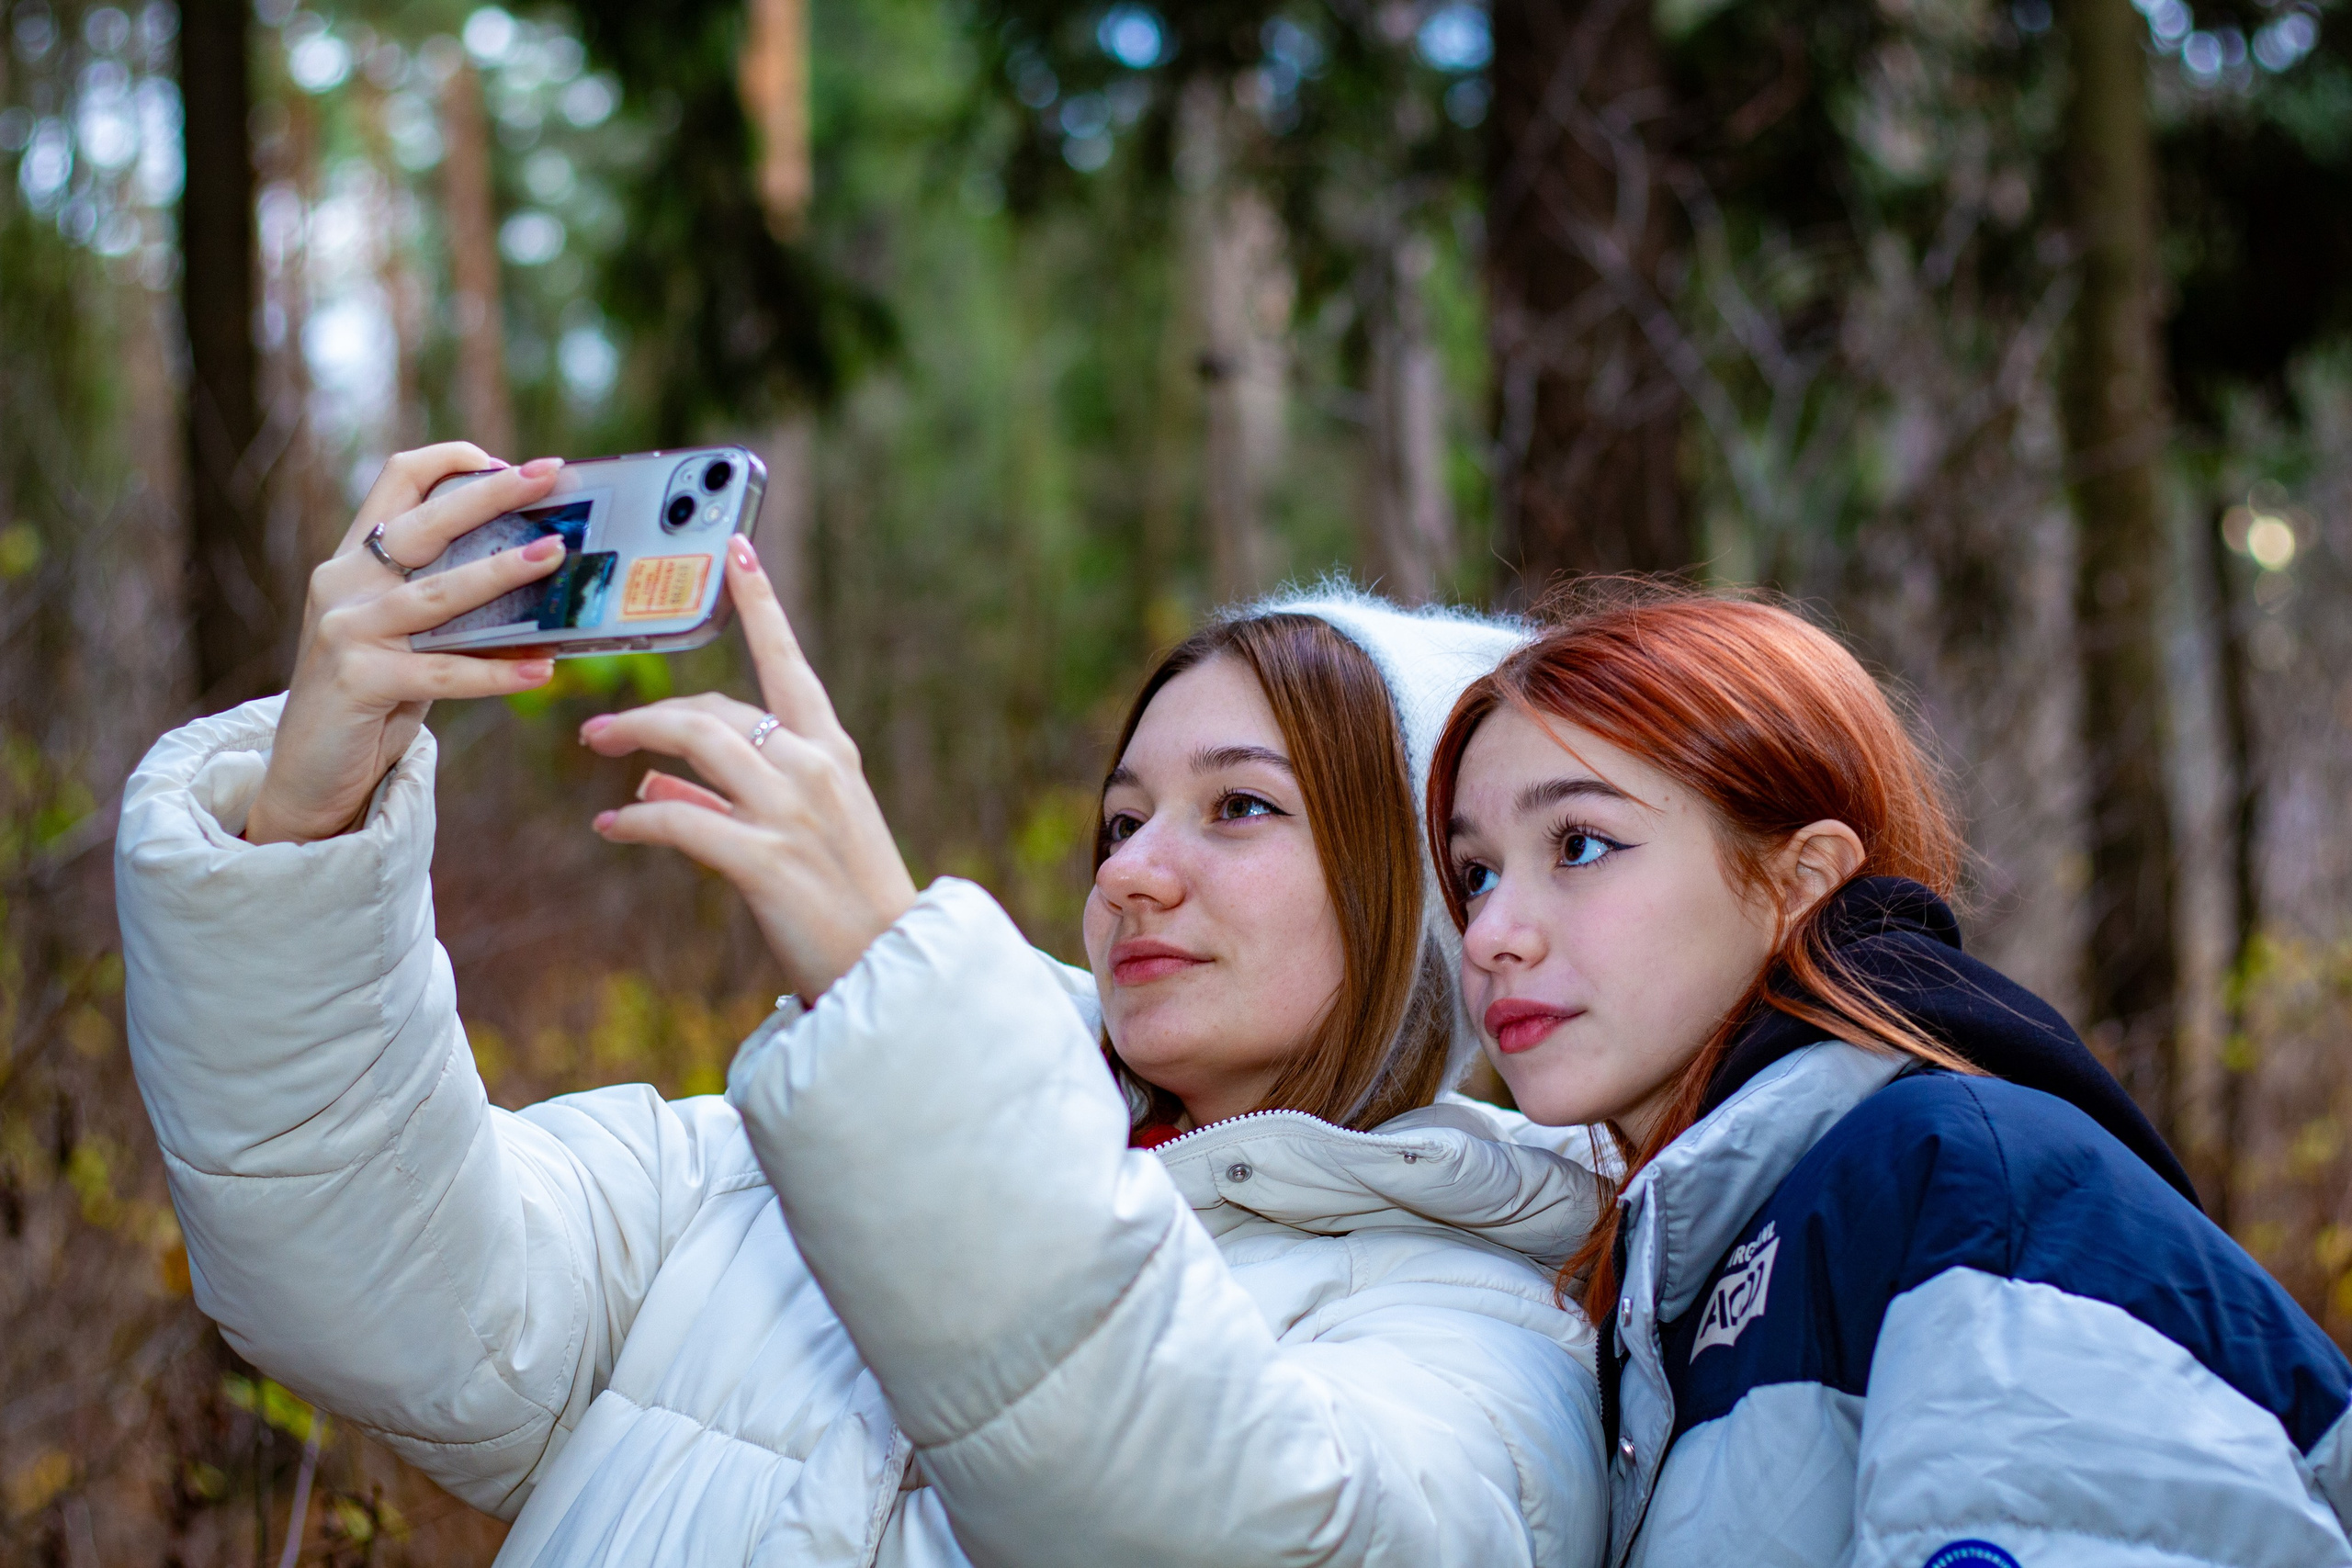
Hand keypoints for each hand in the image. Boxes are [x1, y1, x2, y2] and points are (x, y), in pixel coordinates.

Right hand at [244, 445, 570, 845]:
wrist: (306, 772)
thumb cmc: (370, 699)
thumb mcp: (405, 637)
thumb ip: (447, 604)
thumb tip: (535, 574)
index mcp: (355, 562)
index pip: (397, 482)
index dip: (451, 461)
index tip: (508, 463)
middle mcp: (343, 584)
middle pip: (424, 521)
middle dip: (491, 494)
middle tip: (547, 475)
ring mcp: (346, 630)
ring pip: (438, 592)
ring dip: (503, 572)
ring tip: (556, 556)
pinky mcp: (358, 680)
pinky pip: (443, 672)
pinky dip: (497, 673)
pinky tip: (542, 670)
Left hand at [579, 536, 918, 997]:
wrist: (891, 968)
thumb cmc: (846, 903)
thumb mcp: (801, 833)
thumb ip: (727, 798)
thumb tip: (653, 782)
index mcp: (832, 754)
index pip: (788, 664)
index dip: (761, 605)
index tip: (736, 551)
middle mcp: (813, 769)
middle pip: (716, 709)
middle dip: (651, 712)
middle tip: (600, 729)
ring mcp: (790, 812)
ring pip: (695, 744)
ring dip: (635, 737)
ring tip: (596, 745)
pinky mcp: (763, 860)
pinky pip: (678, 819)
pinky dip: (637, 819)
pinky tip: (612, 827)